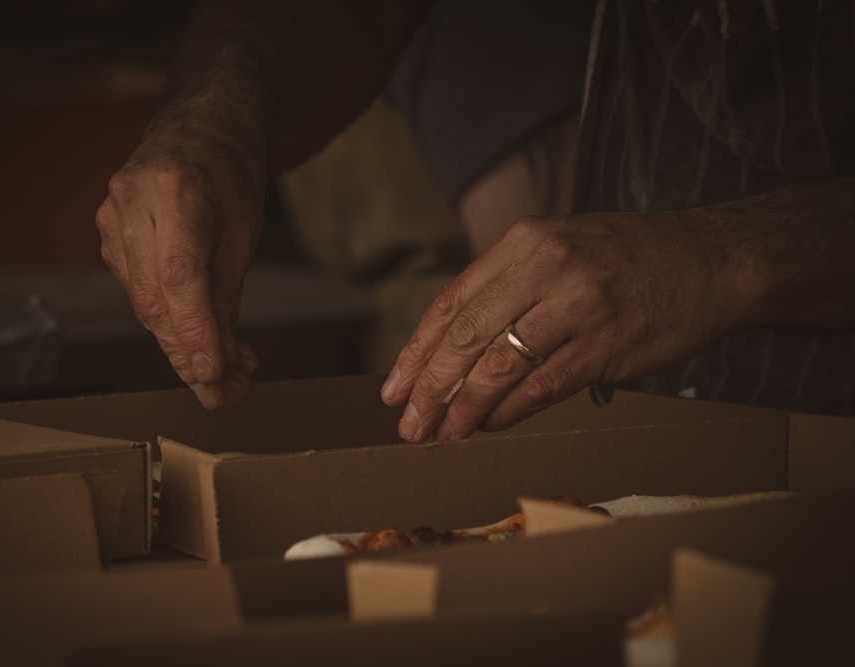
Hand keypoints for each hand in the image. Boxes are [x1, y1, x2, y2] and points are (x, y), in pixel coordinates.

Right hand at [96, 131, 265, 408]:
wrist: (198, 131)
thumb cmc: (228, 177)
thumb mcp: (243, 234)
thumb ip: (226, 298)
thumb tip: (220, 365)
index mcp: (175, 190)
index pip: (179, 274)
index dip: (194, 330)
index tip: (214, 374)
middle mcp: (132, 203)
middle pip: (153, 298)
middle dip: (189, 353)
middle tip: (224, 393)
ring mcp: (111, 220)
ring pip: (143, 304)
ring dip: (181, 347)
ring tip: (225, 377)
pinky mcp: (107, 238)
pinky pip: (138, 293)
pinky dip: (168, 323)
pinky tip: (199, 343)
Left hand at [380, 211, 749, 440]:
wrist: (712, 258)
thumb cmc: (627, 257)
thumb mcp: (560, 245)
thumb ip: (508, 285)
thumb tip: (453, 349)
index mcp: (525, 241)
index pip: (452, 302)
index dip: (417, 350)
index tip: (394, 386)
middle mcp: (546, 268)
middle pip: (467, 336)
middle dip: (430, 386)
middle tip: (409, 424)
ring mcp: (578, 306)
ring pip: (500, 366)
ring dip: (463, 408)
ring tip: (440, 433)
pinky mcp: (607, 344)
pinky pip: (543, 386)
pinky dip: (509, 412)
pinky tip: (488, 426)